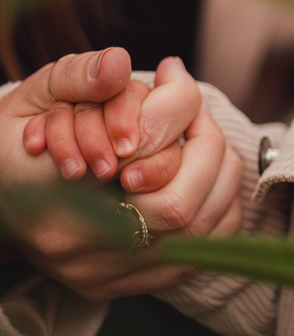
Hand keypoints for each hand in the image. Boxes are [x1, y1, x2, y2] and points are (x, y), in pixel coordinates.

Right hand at [0, 49, 243, 299]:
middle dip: (208, 154)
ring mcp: (100, 272)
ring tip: (206, 142)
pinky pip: (195, 257)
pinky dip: (216, 213)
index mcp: (55, 196)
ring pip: (197, 236)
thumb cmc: (11, 140)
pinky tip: (207, 179)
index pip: (156, 170)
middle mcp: (79, 246)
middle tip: (201, 119)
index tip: (185, 98)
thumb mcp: (35, 97)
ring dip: (219, 180)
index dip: (185, 127)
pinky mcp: (115, 284)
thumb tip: (117, 63)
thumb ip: (77, 75)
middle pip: (182, 209)